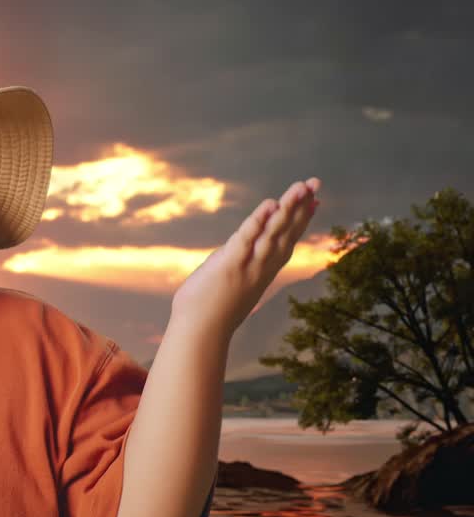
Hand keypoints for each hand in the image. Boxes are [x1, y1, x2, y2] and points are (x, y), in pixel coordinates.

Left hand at [171, 177, 320, 335]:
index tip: (315, 200)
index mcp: (263, 270)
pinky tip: (269, 204)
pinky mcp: (230, 265)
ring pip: (272, 233)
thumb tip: (236, 254)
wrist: (200, 334)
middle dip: (301, 206)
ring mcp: (248, 266)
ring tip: (301, 187)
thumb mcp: (230, 282)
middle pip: (286, 232)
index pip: (287, 240)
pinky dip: (258, 221)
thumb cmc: (210, 311)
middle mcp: (261, 267)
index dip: (301, 219)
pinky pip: (247, 240)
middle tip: (316, 183)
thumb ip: (237, 264)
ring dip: (287, 209)